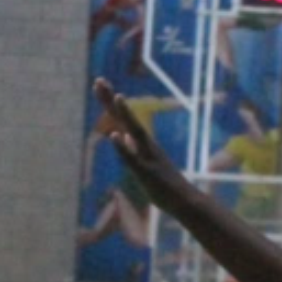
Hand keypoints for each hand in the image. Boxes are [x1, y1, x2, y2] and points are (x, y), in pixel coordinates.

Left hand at [92, 77, 190, 213]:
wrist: (182, 200)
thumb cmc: (161, 183)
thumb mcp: (140, 161)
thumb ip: (131, 147)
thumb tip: (122, 134)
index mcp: (140, 142)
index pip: (121, 118)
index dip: (110, 100)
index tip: (98, 82)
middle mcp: (145, 144)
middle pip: (126, 118)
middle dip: (112, 100)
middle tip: (98, 80)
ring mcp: (147, 157)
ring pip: (135, 132)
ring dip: (126, 115)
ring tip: (117, 97)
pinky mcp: (147, 173)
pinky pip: (133, 159)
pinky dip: (124, 148)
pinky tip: (115, 136)